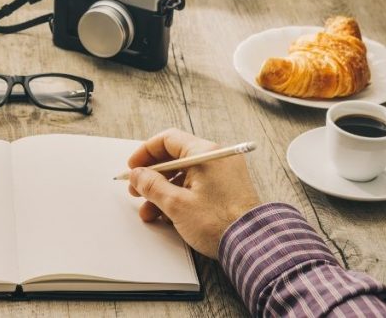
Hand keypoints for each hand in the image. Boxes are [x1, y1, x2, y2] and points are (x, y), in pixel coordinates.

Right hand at [127, 128, 260, 257]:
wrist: (251, 245)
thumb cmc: (219, 222)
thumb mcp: (176, 204)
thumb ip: (151, 185)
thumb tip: (137, 175)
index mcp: (205, 153)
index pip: (167, 140)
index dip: (145, 153)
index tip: (133, 168)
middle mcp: (216, 159)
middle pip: (174, 158)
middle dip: (152, 176)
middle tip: (137, 190)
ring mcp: (223, 174)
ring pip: (184, 175)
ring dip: (163, 191)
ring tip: (149, 211)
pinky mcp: (227, 189)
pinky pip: (196, 186)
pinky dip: (179, 197)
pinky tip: (167, 216)